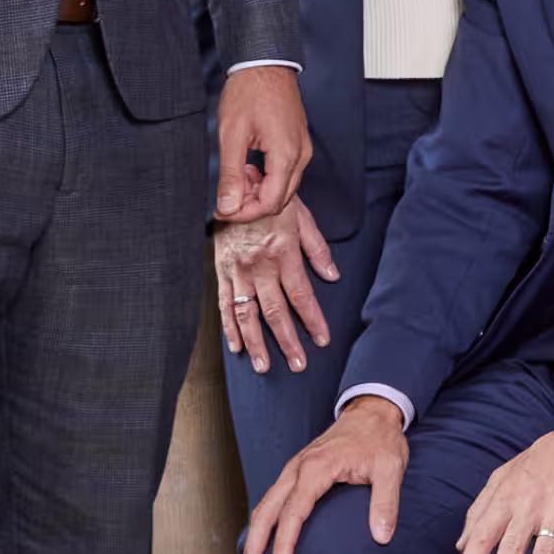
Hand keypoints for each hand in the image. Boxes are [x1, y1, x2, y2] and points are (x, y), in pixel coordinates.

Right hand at [214, 216, 339, 370]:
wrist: (233, 188)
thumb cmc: (270, 201)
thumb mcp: (301, 217)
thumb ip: (317, 248)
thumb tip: (332, 275)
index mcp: (283, 253)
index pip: (301, 295)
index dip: (312, 321)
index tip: (322, 340)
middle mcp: (260, 266)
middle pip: (275, 312)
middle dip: (287, 342)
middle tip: (298, 364)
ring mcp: (238, 271)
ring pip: (247, 315)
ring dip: (256, 344)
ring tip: (265, 366)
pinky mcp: (221, 272)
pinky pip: (224, 305)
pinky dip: (229, 328)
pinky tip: (237, 347)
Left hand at [217, 65, 310, 221]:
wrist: (265, 65)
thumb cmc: (249, 93)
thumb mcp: (232, 135)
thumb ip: (230, 175)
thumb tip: (227, 205)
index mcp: (285, 155)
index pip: (270, 203)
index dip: (244, 213)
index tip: (222, 210)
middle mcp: (301, 156)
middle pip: (280, 200)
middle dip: (252, 206)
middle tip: (226, 198)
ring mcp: (303, 150)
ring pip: (285, 189)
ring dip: (260, 193)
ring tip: (236, 180)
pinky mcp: (299, 144)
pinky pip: (288, 174)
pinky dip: (269, 181)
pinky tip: (250, 170)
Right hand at [241, 395, 407, 553]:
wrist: (372, 412)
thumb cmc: (380, 439)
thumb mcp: (391, 468)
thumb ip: (386, 502)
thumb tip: (382, 536)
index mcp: (317, 468)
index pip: (294, 512)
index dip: (285, 543)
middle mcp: (298, 468)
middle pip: (266, 511)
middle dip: (254, 547)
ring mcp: (293, 469)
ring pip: (264, 506)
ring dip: (254, 537)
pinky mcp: (295, 472)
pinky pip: (272, 499)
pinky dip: (263, 522)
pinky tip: (262, 541)